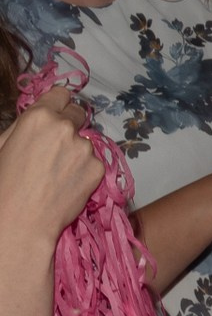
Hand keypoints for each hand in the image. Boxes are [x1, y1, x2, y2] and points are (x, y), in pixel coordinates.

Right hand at [0, 90, 103, 239]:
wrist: (19, 221)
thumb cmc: (3, 183)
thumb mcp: (2, 145)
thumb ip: (24, 126)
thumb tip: (40, 116)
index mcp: (39, 117)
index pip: (61, 94)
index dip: (56, 105)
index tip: (54, 114)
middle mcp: (66, 127)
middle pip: (78, 113)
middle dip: (68, 124)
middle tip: (54, 147)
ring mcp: (85, 148)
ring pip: (84, 141)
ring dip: (74, 151)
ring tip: (55, 173)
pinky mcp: (98, 168)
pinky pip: (92, 162)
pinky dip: (83, 170)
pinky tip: (65, 184)